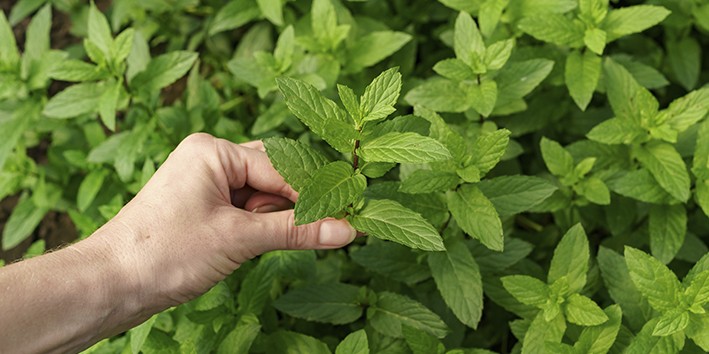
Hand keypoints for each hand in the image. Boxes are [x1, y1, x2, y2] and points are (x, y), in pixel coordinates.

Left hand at [102, 133, 356, 310]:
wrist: (110, 284)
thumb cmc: (164, 252)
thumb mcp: (238, 239)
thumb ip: (295, 230)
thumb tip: (345, 228)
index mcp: (213, 151)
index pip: (280, 167)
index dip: (312, 194)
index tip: (346, 213)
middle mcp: (209, 160)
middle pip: (272, 177)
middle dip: (291, 206)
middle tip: (324, 228)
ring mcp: (203, 185)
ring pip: (259, 197)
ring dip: (272, 221)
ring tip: (271, 243)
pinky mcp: (201, 210)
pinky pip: (243, 212)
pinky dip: (257, 229)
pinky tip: (255, 246)